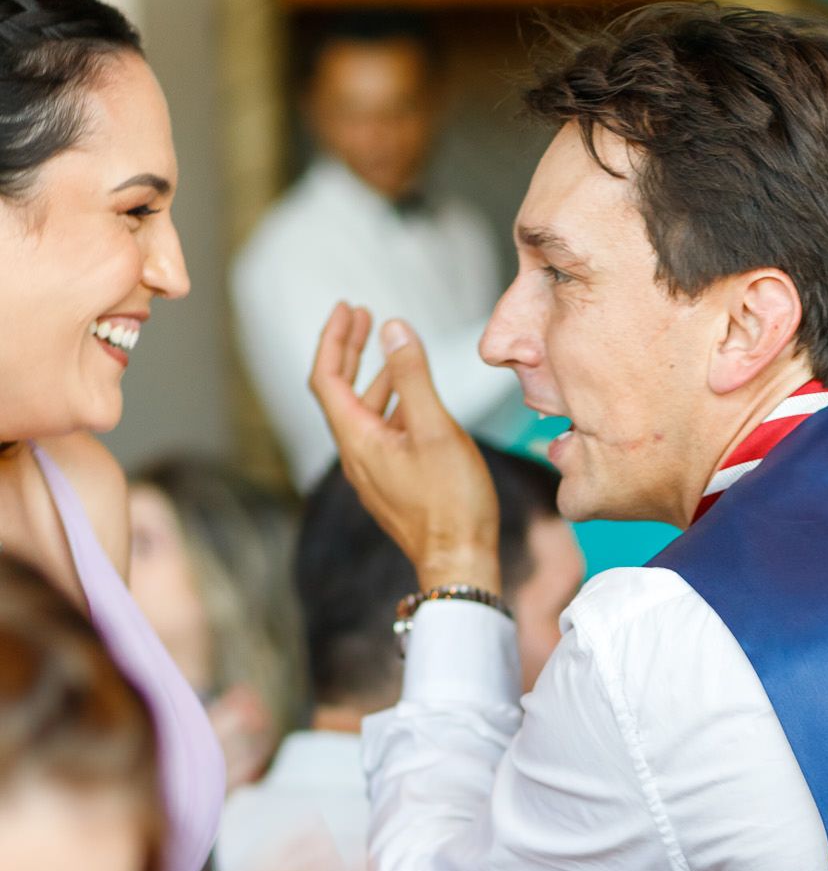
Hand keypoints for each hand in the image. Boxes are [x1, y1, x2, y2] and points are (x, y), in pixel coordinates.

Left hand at [308, 304, 501, 594]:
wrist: (459, 562)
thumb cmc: (451, 502)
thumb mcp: (434, 429)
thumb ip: (412, 376)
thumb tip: (393, 328)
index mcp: (358, 439)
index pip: (326, 378)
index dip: (334, 339)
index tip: (348, 308)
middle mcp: (357, 456)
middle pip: (340, 392)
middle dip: (350, 350)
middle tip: (362, 317)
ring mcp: (374, 472)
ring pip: (364, 413)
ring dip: (374, 377)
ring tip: (392, 349)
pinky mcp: (393, 484)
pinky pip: (382, 435)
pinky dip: (390, 405)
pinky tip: (414, 401)